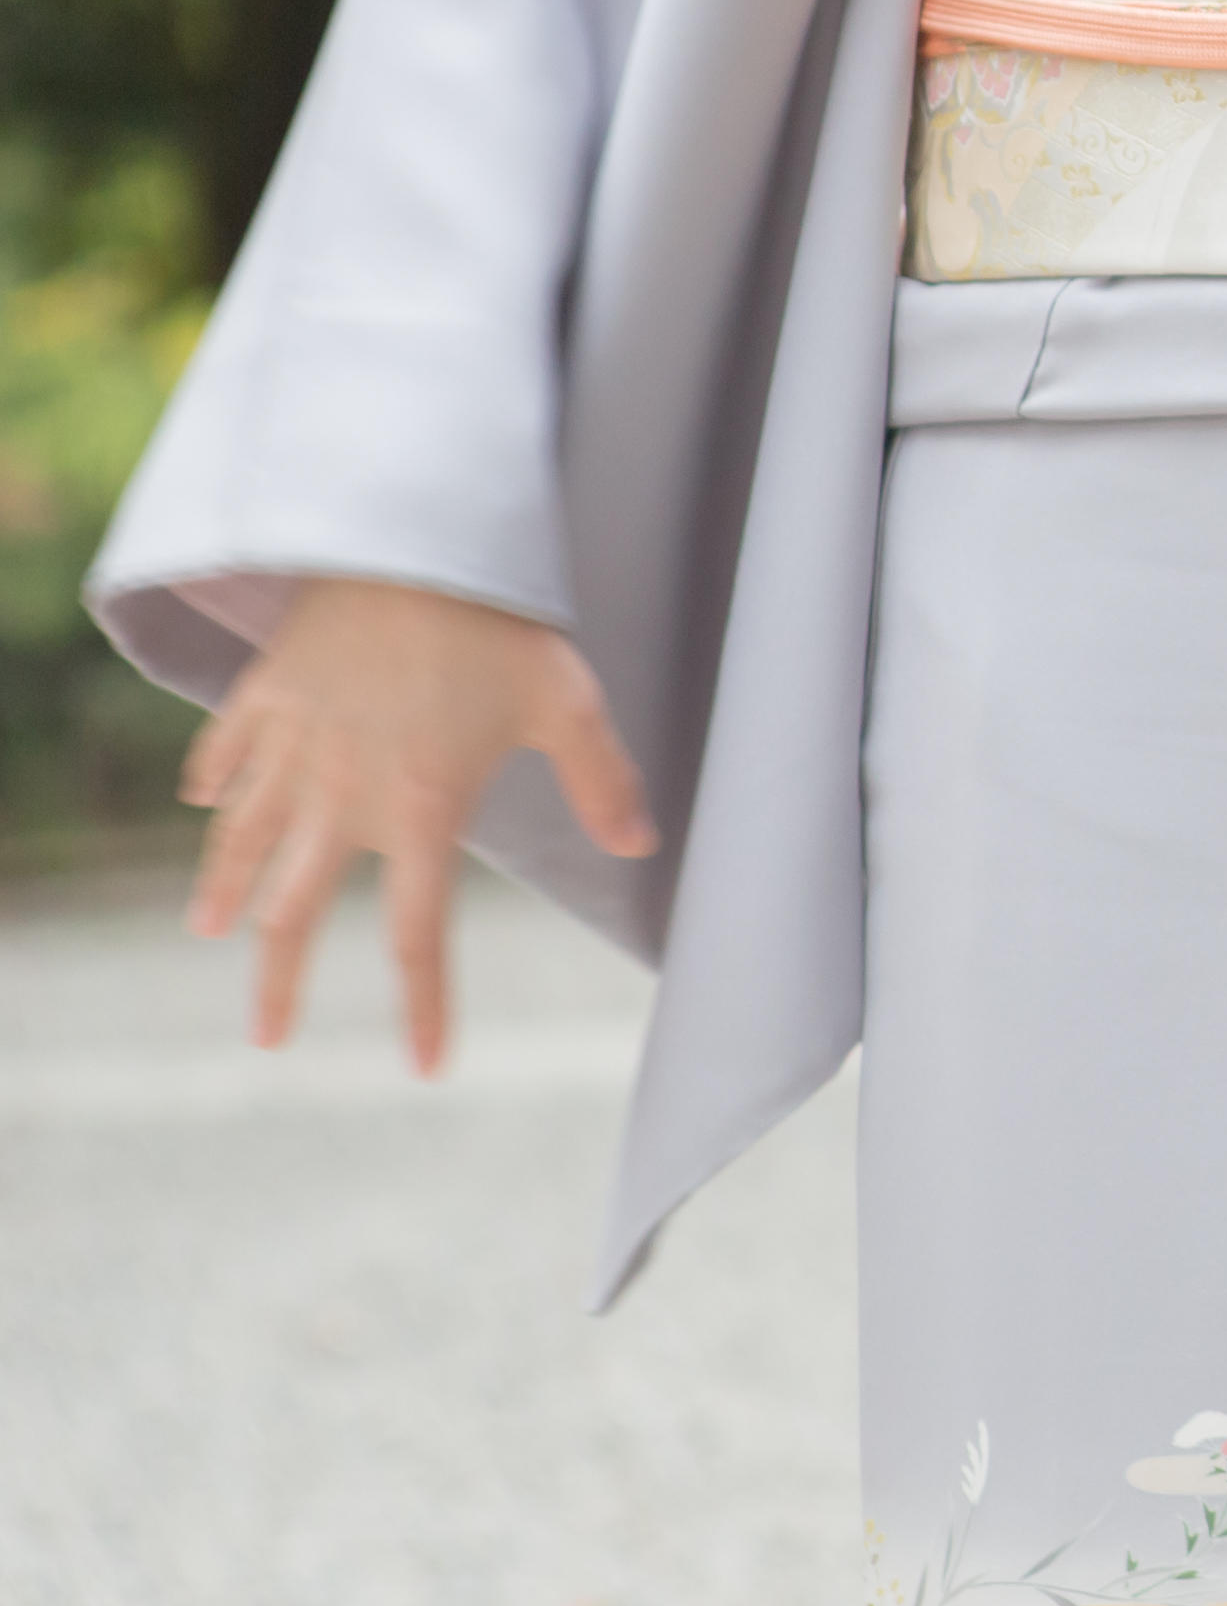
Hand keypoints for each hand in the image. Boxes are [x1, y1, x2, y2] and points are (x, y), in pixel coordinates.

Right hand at [177, 576, 655, 1071]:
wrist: (413, 540)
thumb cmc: (501, 624)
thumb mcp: (569, 703)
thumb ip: (604, 780)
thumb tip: (644, 844)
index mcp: (420, 811)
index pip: (417, 935)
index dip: (425, 1005)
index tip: (425, 1065)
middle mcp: (340, 795)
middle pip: (294, 913)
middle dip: (279, 982)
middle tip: (267, 1037)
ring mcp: (293, 745)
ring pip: (241, 838)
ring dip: (223, 889)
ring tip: (209, 929)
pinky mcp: (266, 694)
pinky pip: (226, 748)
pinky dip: (212, 779)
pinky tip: (202, 800)